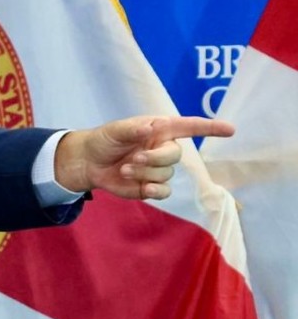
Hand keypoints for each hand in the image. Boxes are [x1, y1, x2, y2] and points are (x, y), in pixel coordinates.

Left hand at [54, 116, 234, 199]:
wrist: (88, 162)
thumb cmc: (105, 140)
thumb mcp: (115, 130)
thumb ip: (132, 129)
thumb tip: (150, 129)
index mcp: (160, 129)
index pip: (189, 127)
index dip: (210, 128)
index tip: (230, 129)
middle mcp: (163, 148)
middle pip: (175, 156)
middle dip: (155, 158)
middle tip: (133, 158)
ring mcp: (158, 169)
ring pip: (166, 174)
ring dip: (144, 173)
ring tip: (125, 169)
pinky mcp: (151, 186)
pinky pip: (164, 191)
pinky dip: (156, 190)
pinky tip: (145, 188)